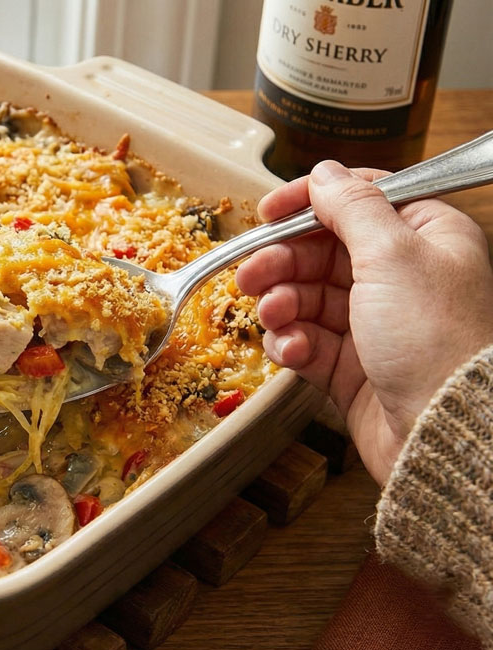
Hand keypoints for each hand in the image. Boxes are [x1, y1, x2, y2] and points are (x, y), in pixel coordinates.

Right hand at [236, 160, 492, 484]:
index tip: (268, 211)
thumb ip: (352, 206)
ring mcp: (375, 324)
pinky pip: (306, 341)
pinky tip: (293, 351)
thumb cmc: (436, 339)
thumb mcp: (392, 255)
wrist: (444, 431)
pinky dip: (291, 344)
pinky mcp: (352, 367)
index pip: (361, 201)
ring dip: (281, 304)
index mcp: (426, 238)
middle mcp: (402, 278)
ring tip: (273, 316)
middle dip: (282, 262)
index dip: (311, 202)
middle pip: (322, 252)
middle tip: (250, 275)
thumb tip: (325, 173)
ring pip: (307, 298)